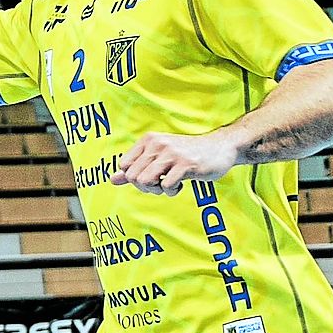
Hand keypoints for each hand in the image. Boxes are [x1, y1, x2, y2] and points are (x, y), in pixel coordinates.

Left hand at [111, 131, 237, 196]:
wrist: (220, 147)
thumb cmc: (187, 154)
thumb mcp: (159, 157)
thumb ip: (136, 167)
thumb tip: (112, 179)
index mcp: (149, 140)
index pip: (125, 166)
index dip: (134, 178)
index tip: (150, 177)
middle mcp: (158, 144)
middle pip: (133, 177)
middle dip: (145, 187)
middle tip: (160, 183)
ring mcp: (172, 154)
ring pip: (145, 181)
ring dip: (157, 190)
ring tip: (169, 184)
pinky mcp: (186, 165)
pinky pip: (167, 186)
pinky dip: (172, 191)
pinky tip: (181, 184)